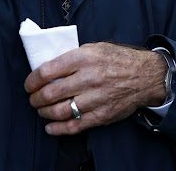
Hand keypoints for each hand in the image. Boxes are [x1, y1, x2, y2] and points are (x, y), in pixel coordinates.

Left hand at [24, 42, 167, 135]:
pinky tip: (50, 127)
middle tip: (33, 99)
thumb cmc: (119, 59)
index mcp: (84, 58)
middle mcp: (89, 78)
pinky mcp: (102, 115)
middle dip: (35, 99)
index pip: (47, 71)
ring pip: (59, 111)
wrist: (147, 76)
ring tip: (41, 110)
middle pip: (50, 93)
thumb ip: (72, 57)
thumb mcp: (95, 47)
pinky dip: (58, 129)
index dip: (32, 80)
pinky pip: (75, 126)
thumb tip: (49, 68)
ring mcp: (96, 98)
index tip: (29, 84)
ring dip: (44, 113)